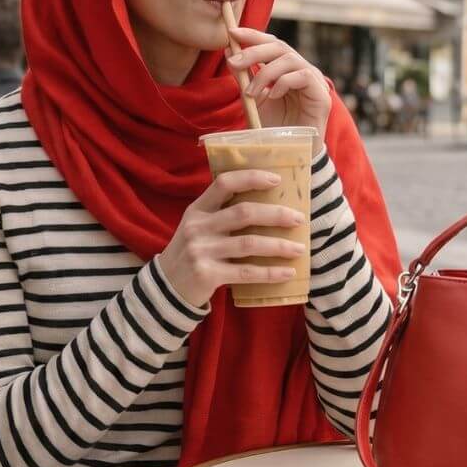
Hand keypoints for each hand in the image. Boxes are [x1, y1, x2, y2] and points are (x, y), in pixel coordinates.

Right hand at [158, 169, 305, 308]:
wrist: (167, 288)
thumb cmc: (191, 253)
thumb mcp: (198, 227)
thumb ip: (222, 215)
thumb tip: (270, 206)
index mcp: (197, 209)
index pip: (224, 183)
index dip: (251, 178)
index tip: (277, 180)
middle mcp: (198, 227)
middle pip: (244, 213)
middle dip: (276, 215)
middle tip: (299, 219)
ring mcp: (201, 251)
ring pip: (249, 243)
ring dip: (278, 245)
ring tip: (299, 249)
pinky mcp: (207, 275)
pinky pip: (246, 273)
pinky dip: (270, 272)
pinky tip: (288, 272)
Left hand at [226, 27, 331, 140]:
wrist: (291, 152)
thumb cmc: (274, 126)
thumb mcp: (254, 98)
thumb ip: (244, 77)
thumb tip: (229, 52)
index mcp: (286, 68)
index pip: (271, 44)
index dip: (252, 35)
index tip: (232, 33)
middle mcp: (301, 69)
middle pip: (279, 47)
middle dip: (254, 51)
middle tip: (233, 62)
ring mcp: (313, 80)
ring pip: (290, 59)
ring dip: (265, 73)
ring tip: (251, 92)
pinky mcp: (321, 94)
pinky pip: (302, 76)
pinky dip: (283, 82)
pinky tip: (272, 96)